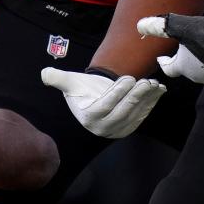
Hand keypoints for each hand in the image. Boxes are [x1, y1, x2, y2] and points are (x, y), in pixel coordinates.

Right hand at [41, 67, 165, 138]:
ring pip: (135, 114)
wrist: (94, 99)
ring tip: (154, 84)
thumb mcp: (69, 83)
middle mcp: (103, 128)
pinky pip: (143, 115)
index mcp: (89, 118)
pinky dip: (152, 103)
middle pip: (122, 112)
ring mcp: (118, 129)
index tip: (128, 78)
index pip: (105, 107)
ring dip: (147, 100)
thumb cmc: (82, 89)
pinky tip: (159, 90)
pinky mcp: (130, 127)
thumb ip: (58, 79)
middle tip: (144, 81)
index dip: (117, 93)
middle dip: (135, 97)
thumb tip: (45, 74)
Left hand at [137, 14, 203, 84]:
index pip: (169, 68)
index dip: (164, 62)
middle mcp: (197, 76)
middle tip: (188, 43)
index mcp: (183, 67)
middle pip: (187, 67)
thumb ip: (163, 27)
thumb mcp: (183, 28)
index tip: (161, 59)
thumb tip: (140, 25)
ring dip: (202, 58)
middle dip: (185, 57)